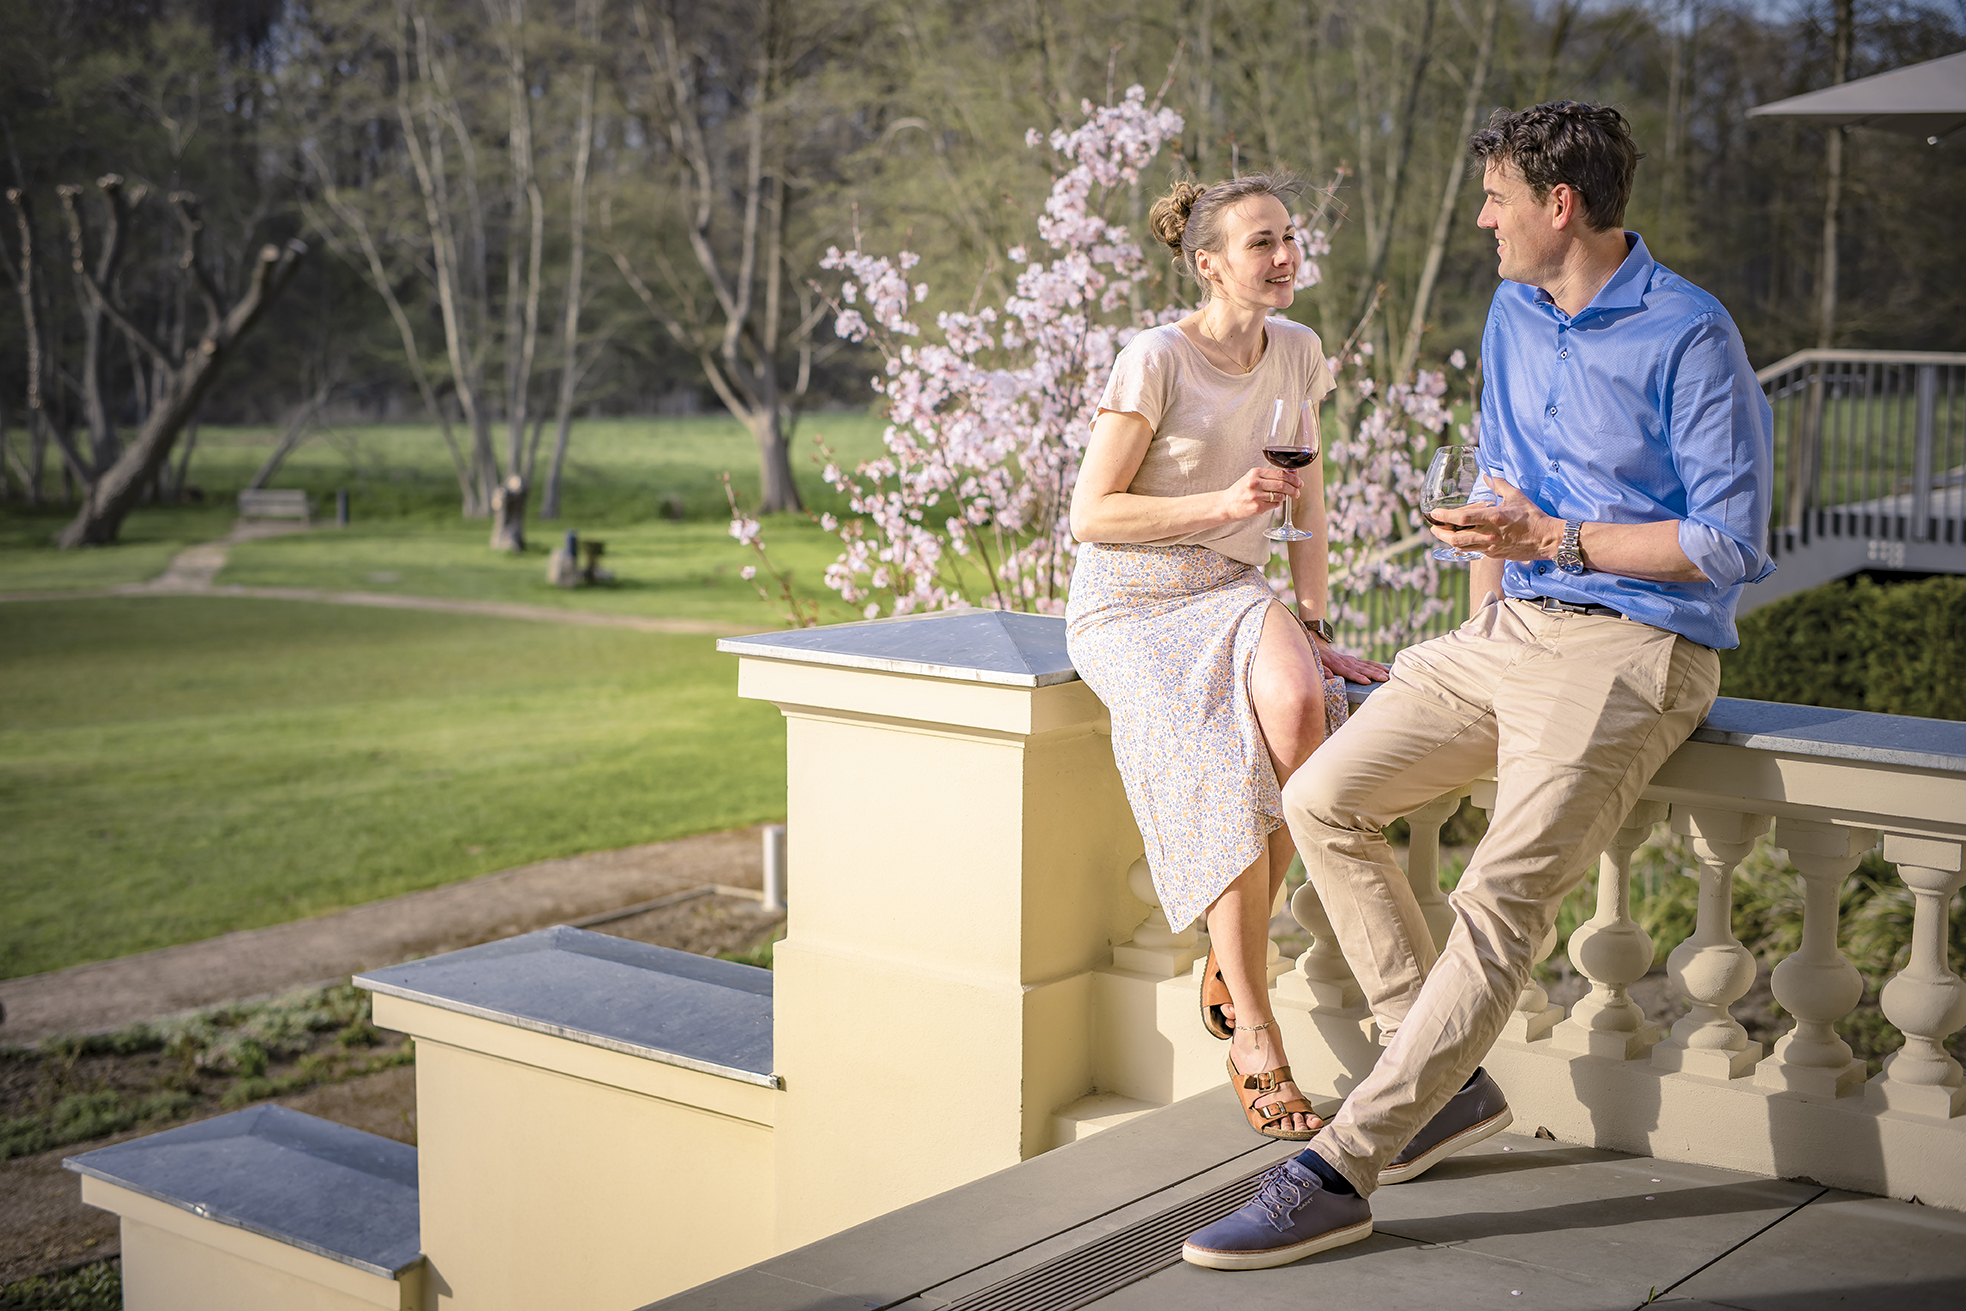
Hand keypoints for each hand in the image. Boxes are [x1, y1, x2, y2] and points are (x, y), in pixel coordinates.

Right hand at [1222, 466, 1302, 521]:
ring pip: (1280, 496)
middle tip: (1297, 492)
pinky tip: (1274, 502)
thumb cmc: (1241, 490)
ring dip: (1285, 497)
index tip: (1298, 482)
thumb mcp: (1253, 477)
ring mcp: (1256, 496)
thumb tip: (1292, 473)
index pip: (1280, 473)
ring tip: (1284, 497)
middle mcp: (1255, 483)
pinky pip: (1275, 505)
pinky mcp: (1257, 507)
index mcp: (1255, 472)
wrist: (1227, 504)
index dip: (1293, 478)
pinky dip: (1278, 504)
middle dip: (1294, 489)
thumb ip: (1270, 475)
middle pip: (1283, 484)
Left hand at [1313, 639, 1388, 684]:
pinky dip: (1377, 666)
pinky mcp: (1355, 660)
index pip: (1349, 672)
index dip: (1358, 677)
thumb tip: (1330, 676)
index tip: (1367, 681)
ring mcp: (1352, 660)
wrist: (1320, 649)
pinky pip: (1368, 663)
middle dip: (1374, 674)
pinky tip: (1385, 669)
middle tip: (1385, 679)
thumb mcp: (1316, 665)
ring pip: (1367, 665)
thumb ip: (1322, 670)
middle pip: (1362, 669)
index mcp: (1337, 665)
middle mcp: (1347, 662)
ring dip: (1378, 670)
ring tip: (1388, 675)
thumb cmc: (1318, 660)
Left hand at [1428, 477, 1562, 560]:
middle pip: (1456, 538)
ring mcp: (1490, 547)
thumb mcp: (1516, 495)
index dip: (1445, 516)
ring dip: (1449, 541)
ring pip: (1462, 547)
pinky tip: (1460, 541)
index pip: (1462, 518)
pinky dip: (1463, 546)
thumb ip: (1498, 485)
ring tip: (1442, 534)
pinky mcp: (1494, 554)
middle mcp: (1489, 534)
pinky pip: (1473, 551)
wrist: (1547, 539)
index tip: (1434, 513)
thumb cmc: (1533, 516)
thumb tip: (1486, 476)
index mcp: (1493, 518)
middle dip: (1440, 533)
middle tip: (1433, 527)